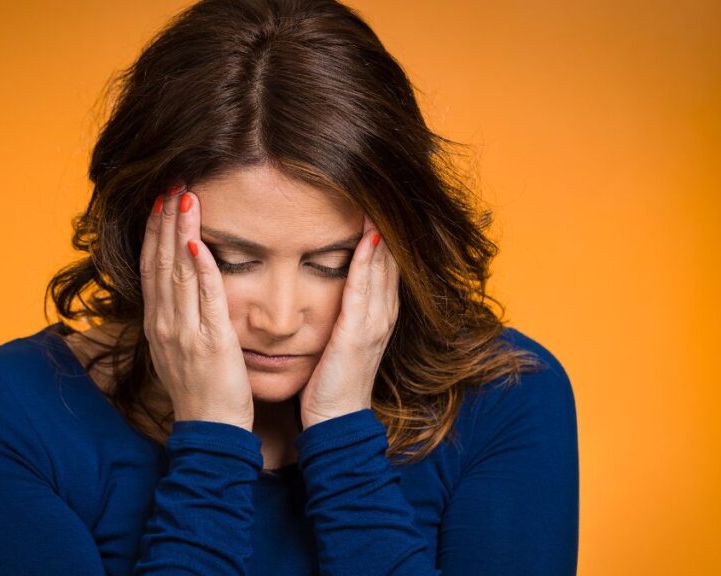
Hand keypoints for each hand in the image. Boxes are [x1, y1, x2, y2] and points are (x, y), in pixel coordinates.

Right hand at [140, 182, 254, 430]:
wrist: (210, 430)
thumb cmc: (201, 389)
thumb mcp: (180, 348)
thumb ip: (178, 316)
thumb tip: (180, 285)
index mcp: (157, 324)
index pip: (151, 267)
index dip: (154, 231)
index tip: (159, 200)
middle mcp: (164, 324)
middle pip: (160, 261)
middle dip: (165, 220)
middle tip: (172, 183)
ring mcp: (185, 332)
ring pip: (179, 272)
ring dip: (180, 232)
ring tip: (185, 198)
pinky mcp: (211, 341)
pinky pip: (205, 298)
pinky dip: (202, 269)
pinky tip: (200, 243)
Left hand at [298, 214, 399, 429]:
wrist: (336, 421)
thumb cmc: (331, 382)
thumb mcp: (340, 340)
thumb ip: (342, 313)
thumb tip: (330, 287)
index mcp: (377, 314)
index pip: (384, 262)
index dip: (382, 231)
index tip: (373, 198)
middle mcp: (382, 314)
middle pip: (390, 258)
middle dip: (386, 224)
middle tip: (381, 186)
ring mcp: (374, 324)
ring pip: (382, 268)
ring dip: (381, 233)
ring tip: (377, 198)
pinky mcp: (358, 334)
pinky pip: (364, 291)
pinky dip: (368, 263)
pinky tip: (367, 238)